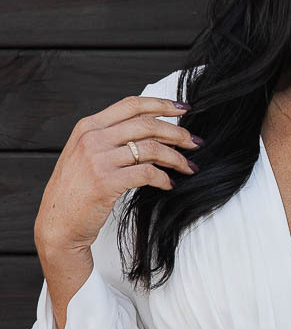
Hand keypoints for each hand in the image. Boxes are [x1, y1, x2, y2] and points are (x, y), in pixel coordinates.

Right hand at [35, 94, 197, 256]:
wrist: (57, 224)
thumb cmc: (76, 191)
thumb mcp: (85, 154)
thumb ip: (110, 138)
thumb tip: (152, 128)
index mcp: (88, 126)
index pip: (131, 104)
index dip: (162, 104)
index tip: (184, 108)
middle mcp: (92, 139)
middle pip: (147, 124)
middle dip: (177, 132)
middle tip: (194, 142)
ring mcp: (98, 160)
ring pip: (151, 148)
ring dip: (176, 158)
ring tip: (189, 167)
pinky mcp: (106, 182)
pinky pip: (147, 173)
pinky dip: (163, 178)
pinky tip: (169, 184)